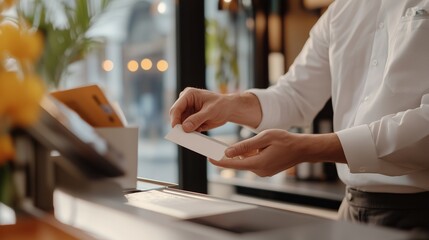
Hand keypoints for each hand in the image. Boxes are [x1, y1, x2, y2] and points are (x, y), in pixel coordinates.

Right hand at [169, 87, 261, 131]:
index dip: (174, 119)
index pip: (176, 108)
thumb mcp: (211, 111)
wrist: (229, 109)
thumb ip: (197, 119)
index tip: (175, 129)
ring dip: (186, 131)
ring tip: (195, 134)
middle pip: (176, 117)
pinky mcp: (191, 120)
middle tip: (183, 137)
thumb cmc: (222, 105)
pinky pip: (187, 129)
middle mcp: (185, 102)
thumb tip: (185, 128)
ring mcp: (187, 111)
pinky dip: (191, 133)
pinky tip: (198, 133)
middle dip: (179, 127)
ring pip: (181, 124)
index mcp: (188, 95)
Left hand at [209, 130, 346, 176]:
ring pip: (246, 162)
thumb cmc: (286, 141)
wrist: (303, 149)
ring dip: (245, 153)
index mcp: (257, 163)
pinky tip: (259, 147)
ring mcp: (263, 172)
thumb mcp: (264, 138)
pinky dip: (252, 155)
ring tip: (255, 142)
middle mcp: (259, 171)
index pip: (233, 164)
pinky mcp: (266, 170)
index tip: (209, 158)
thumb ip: (245, 146)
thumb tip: (228, 152)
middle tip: (224, 145)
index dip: (219, 161)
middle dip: (232, 154)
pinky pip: (253, 162)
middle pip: (239, 163)